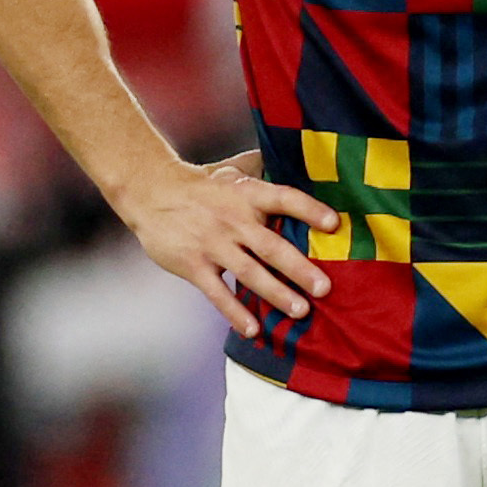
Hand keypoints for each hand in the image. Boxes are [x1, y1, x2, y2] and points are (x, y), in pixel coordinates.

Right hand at [113, 150, 336, 338]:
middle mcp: (235, 220)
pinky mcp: (193, 266)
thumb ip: (265, 167)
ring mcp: (214, 245)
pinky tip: (252, 329)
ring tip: (300, 311)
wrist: (152, 192)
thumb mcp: (235, 169)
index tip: (334, 224)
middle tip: (325, 288)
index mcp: (249, 195)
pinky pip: (217, 293)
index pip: (285, 199)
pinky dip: (234, 312)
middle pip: (272, 247)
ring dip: (276, 294)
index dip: (310, 210)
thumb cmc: (202, 182)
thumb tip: (298, 156)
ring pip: (250, 273)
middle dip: (300, 269)